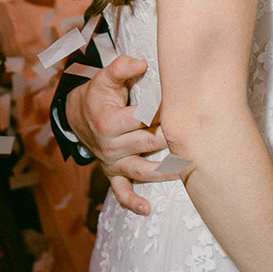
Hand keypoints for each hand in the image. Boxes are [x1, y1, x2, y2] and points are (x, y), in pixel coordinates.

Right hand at [69, 54, 172, 216]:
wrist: (76, 116)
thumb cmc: (98, 95)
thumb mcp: (105, 77)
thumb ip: (122, 67)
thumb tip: (142, 62)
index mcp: (109, 122)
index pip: (144, 119)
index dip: (164, 113)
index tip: (184, 108)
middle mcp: (109, 145)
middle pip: (148, 143)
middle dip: (171, 138)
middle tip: (195, 135)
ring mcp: (112, 162)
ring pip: (141, 170)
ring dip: (164, 171)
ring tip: (186, 169)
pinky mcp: (112, 174)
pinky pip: (121, 192)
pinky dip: (132, 202)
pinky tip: (147, 209)